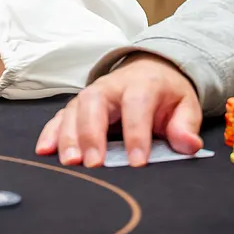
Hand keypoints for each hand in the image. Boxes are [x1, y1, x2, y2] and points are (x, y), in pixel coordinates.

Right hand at [35, 53, 202, 167]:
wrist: (151, 70)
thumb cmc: (167, 94)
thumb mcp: (186, 105)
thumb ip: (186, 126)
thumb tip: (189, 145)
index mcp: (142, 84)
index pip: (136, 106)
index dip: (136, 134)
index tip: (137, 163)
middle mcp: (110, 86)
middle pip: (94, 103)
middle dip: (91, 133)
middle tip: (93, 163)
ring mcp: (91, 94)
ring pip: (73, 109)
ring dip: (68, 136)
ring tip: (69, 163)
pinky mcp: (78, 105)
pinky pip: (60, 116)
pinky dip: (51, 132)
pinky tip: (44, 150)